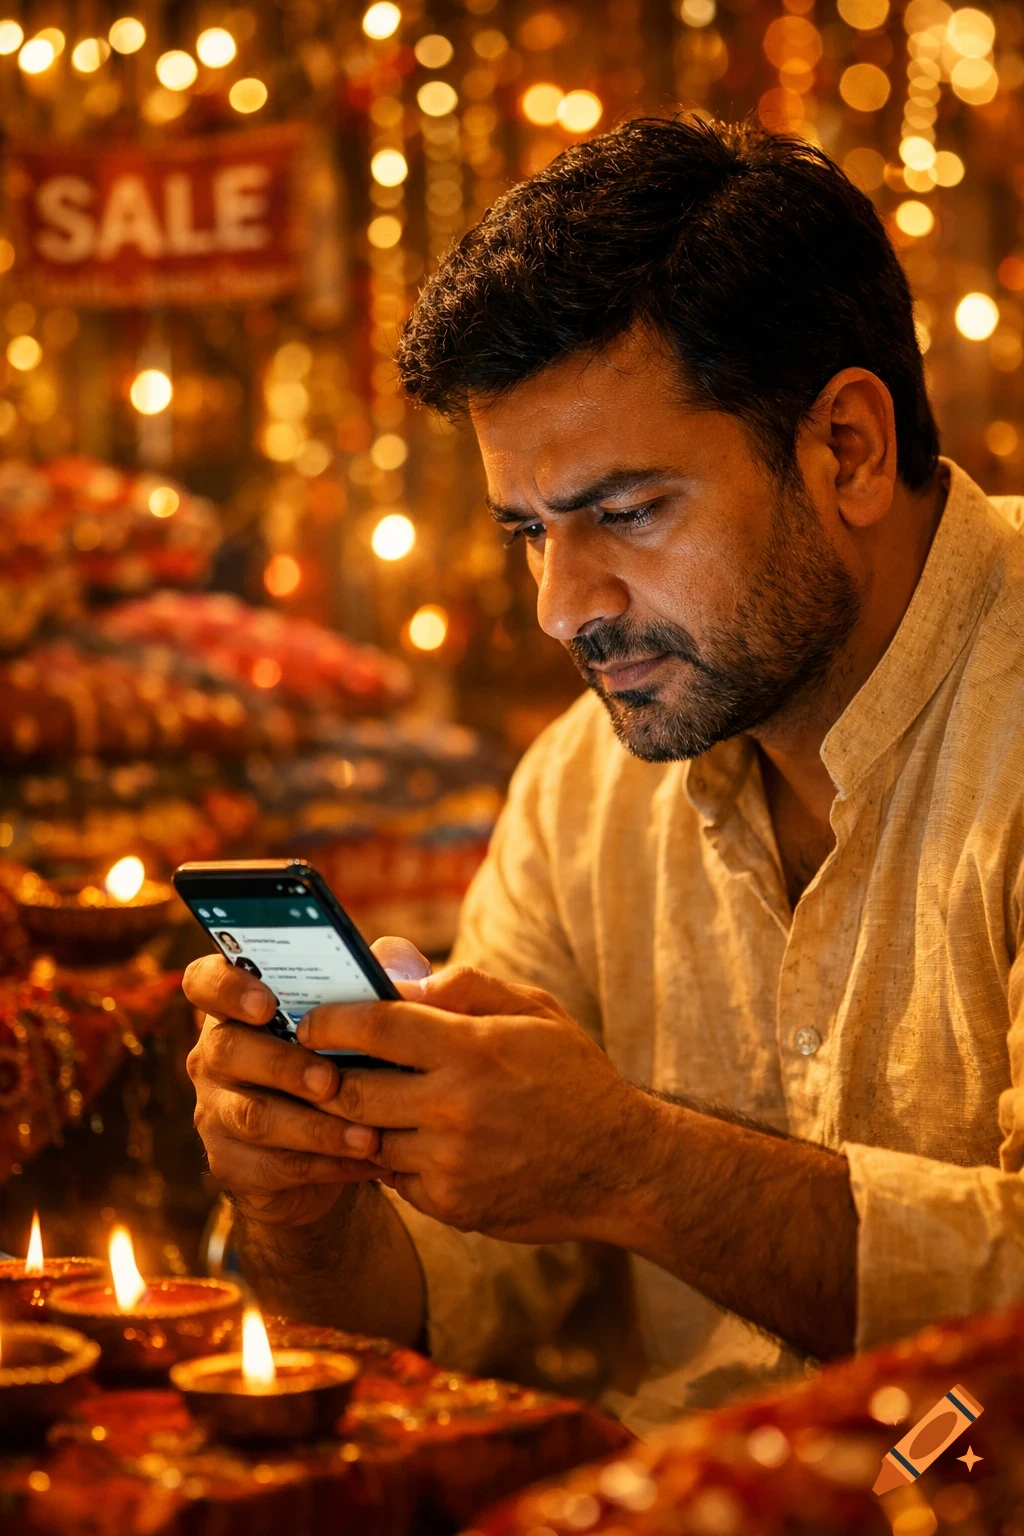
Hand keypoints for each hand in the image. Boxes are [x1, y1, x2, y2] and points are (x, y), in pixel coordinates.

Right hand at [183, 936, 430, 1225]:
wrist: (344, 1145)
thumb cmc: (358, 1056)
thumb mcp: (375, 1009)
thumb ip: (385, 972)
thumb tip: (393, 966)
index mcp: (240, 1004)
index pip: (205, 980)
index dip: (227, 987)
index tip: (266, 1004)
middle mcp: (216, 1054)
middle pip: (227, 1049)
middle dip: (284, 1066)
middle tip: (331, 1081)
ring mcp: (216, 1111)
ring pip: (253, 1116)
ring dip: (314, 1126)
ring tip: (366, 1134)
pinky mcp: (232, 1164)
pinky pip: (271, 1166)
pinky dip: (324, 1163)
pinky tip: (364, 1159)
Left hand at [297, 967, 659, 1243]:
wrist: (621, 1167)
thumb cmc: (573, 1076)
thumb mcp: (533, 1011)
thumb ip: (462, 985)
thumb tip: (393, 970)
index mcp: (474, 1049)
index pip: (375, 1027)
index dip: (330, 1020)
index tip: (310, 1020)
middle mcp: (456, 1108)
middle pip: (352, 1089)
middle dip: (324, 1075)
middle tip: (314, 1063)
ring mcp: (451, 1163)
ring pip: (366, 1137)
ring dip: (356, 1117)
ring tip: (355, 1097)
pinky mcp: (451, 1205)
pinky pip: (393, 1176)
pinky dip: (389, 1154)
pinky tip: (404, 1135)